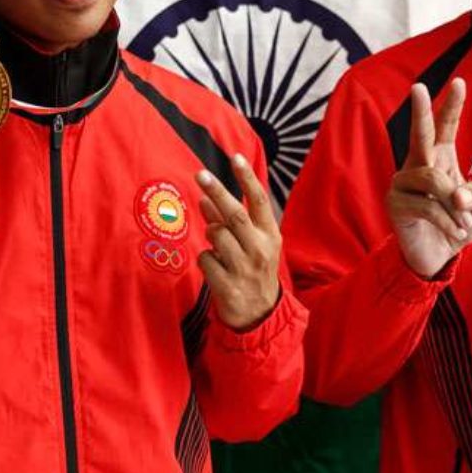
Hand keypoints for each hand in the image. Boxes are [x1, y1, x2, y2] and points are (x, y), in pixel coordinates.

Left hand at [195, 154, 281, 331]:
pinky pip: (205, 259)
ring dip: (210, 235)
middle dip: (217, 192)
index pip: (259, 201)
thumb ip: (229, 221)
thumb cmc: (253, 270)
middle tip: (201, 174)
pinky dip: (205, 259)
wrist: (260, 315)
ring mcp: (245, 268)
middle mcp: (260, 249)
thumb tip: (206, 198)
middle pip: (235, 214)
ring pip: (216, 235)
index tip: (236, 157)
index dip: (247, 178)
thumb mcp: (251, 243)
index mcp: (270, 235)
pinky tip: (216, 268)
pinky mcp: (229, 286)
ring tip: (219, 247)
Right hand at [386, 79, 471, 277]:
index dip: (452, 106)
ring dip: (455, 205)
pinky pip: (428, 206)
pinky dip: (449, 221)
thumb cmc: (457, 226)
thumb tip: (457, 194)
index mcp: (440, 158)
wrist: (437, 257)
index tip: (460, 82)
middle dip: (420, 111)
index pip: (445, 128)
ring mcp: (403, 182)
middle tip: (417, 87)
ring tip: (465, 224)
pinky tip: (457, 233)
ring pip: (433, 179)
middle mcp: (418, 164)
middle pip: (420, 134)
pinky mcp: (395, 203)